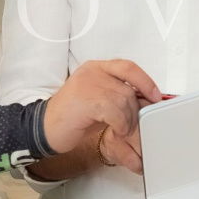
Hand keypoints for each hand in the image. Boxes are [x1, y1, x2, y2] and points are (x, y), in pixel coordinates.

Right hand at [41, 59, 161, 172]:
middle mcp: (92, 72)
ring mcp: (88, 84)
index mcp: (95, 68)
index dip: (145, 81)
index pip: (128, 67)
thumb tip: (144, 102)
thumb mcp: (97, 101)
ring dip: (128, 121)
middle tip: (133, 126)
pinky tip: (114, 131)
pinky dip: (120, 125)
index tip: (155, 95)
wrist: (43, 129)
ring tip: (122, 131)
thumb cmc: (70, 118)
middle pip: (128, 88)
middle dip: (136, 111)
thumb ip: (117, 96)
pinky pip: (115, 111)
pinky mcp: (86, 99)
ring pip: (124, 101)